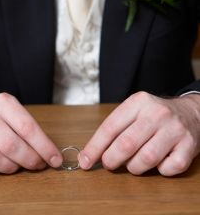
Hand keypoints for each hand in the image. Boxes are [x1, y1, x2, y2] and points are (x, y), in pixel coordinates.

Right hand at [0, 92, 61, 175]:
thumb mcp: (13, 111)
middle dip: (30, 160)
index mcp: (3, 102)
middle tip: (38, 164)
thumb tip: (51, 154)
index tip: (56, 159)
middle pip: (11, 145)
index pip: (28, 127)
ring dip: (10, 168)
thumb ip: (30, 129)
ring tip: (17, 164)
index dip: (44, 147)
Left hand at [78, 91, 199, 175]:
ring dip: (134, 167)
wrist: (191, 112)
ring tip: (133, 163)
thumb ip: (115, 128)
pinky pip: (168, 168)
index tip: (85, 161)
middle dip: (111, 159)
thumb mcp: (135, 111)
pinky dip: (160, 171)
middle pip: (126, 144)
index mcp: (139, 102)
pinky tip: (159, 162)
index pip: (110, 127)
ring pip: (146, 158)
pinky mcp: (189, 145)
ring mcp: (175, 129)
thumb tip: (90, 154)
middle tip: (109, 164)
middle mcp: (157, 113)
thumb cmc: (155, 115)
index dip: (95, 147)